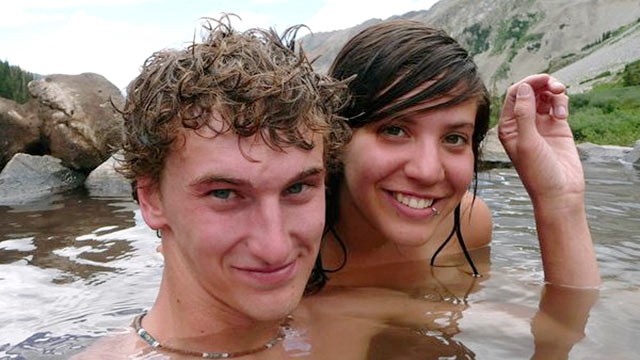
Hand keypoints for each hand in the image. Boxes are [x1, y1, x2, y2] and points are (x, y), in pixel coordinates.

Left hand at [498, 74, 584, 205]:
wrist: (560, 192)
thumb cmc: (538, 173)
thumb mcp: (527, 142)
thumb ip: (524, 114)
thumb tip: (524, 88)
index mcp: (508, 127)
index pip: (514, 95)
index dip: (527, 83)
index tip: (543, 79)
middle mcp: (522, 123)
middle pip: (530, 92)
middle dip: (542, 84)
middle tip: (555, 86)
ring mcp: (540, 124)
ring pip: (544, 96)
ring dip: (553, 91)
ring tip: (561, 95)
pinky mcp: (557, 127)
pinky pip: (557, 105)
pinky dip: (561, 103)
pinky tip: (563, 114)